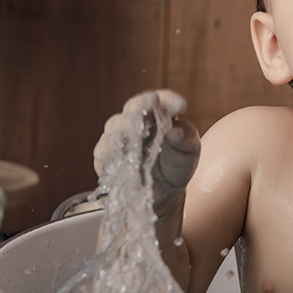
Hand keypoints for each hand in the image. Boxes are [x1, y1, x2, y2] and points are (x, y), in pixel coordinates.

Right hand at [94, 90, 200, 218]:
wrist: (163, 193)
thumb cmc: (177, 165)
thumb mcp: (189, 152)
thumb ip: (186, 138)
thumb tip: (176, 130)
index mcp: (159, 113)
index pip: (161, 99)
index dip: (168, 99)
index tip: (180, 106)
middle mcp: (136, 120)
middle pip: (133, 107)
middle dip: (140, 106)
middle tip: (150, 105)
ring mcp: (118, 137)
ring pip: (114, 125)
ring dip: (123, 125)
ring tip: (132, 127)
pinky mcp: (105, 157)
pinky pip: (103, 150)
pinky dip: (109, 149)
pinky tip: (115, 149)